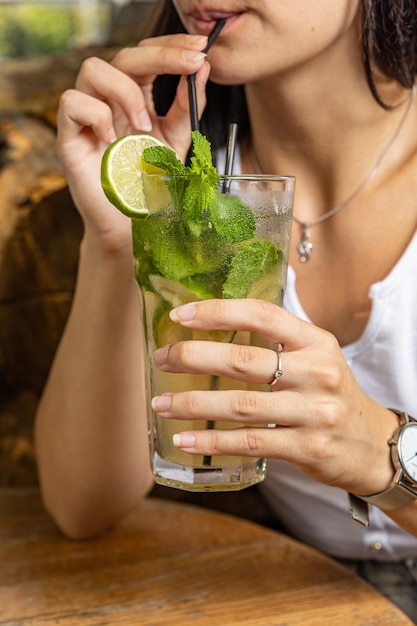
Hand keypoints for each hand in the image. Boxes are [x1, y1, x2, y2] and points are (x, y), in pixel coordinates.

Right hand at [57, 34, 208, 253]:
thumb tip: (201, 69)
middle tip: (189, 65)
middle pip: (124, 54)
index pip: (146, 56)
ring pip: (92, 69)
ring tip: (144, 126)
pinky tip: (113, 139)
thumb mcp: (176, 142)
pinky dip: (96, 114)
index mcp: (134, 98)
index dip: (171, 46)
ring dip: (126, 91)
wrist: (132, 226)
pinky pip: (72, 103)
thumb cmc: (151, 186)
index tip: (201, 49)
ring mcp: (88, 118)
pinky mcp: (69, 138)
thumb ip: (187, 108)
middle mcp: (109, 102)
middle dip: (160, 56)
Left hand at [152, 298, 397, 495]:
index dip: (218, 311)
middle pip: (243, 359)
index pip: (262, 314)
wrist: (372, 445)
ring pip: (241, 405)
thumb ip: (277, 343)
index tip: (181, 315)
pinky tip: (186, 440)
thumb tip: (214, 329)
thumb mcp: (316, 358)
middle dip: (193, 357)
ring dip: (193, 405)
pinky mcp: (308, 447)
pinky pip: (250, 442)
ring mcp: (314, 411)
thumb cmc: (331, 395)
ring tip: (161, 404)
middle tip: (162, 359)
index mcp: (316, 341)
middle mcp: (317, 372)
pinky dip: (212, 442)